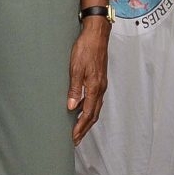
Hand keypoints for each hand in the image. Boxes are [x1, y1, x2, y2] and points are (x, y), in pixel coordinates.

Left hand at [67, 19, 109, 143]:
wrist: (97, 35)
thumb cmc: (86, 48)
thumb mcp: (76, 69)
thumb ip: (75, 89)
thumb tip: (72, 107)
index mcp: (95, 88)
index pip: (88, 113)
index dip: (81, 127)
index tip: (74, 137)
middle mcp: (100, 88)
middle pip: (94, 114)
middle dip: (84, 128)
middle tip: (76, 139)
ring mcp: (101, 84)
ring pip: (95, 108)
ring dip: (87, 120)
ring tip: (79, 129)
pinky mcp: (99, 79)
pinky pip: (95, 99)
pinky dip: (89, 108)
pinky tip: (82, 108)